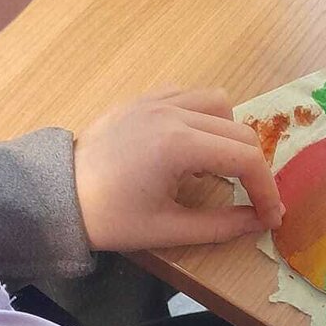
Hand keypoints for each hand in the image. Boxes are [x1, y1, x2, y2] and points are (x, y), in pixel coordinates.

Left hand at [73, 88, 283, 251]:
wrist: (55, 195)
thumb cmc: (109, 217)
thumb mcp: (167, 230)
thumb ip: (221, 225)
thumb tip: (259, 222)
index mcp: (179, 145)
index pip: (246, 158)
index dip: (266, 189)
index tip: (270, 216)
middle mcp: (173, 112)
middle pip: (240, 130)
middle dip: (253, 167)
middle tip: (249, 199)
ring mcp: (156, 100)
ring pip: (219, 102)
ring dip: (229, 134)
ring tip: (215, 167)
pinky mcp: (142, 99)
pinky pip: (189, 95)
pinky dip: (202, 117)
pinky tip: (189, 146)